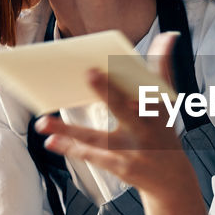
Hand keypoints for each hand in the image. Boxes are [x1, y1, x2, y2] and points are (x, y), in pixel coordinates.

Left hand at [35, 32, 205, 214]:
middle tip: (88, 72)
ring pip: (97, 137)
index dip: (142, 69)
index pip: (150, 84)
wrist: (172, 179)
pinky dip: (71, 148)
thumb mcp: (166, 102)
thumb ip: (162, 69)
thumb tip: (168, 36)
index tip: (125, 56)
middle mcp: (146, 128)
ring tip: (42, 123)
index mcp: (157, 107)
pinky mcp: (121, 167)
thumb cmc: (162, 130)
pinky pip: (92, 155)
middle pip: (124, 107)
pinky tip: (51, 140)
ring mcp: (133, 150)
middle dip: (107, 90)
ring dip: (68, 130)